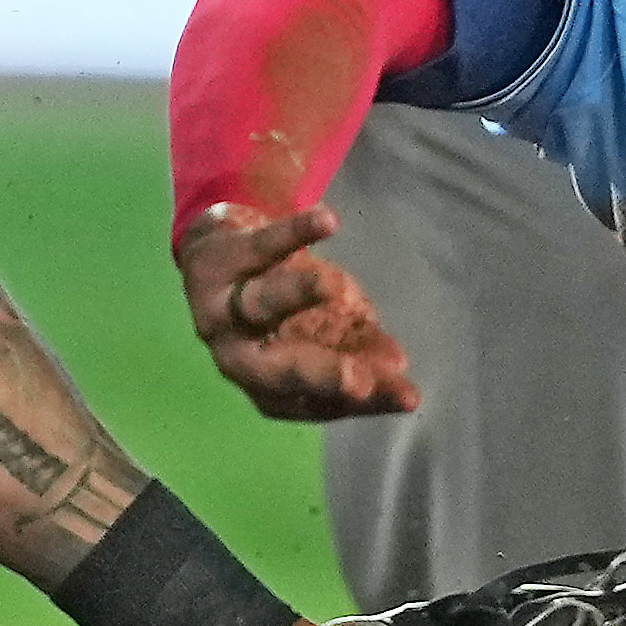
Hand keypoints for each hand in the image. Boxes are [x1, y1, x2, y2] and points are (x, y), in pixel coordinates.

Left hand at [177, 203, 419, 421]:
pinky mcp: (221, 261)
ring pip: (260, 305)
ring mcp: (222, 310)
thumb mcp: (320, 338)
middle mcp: (237, 358)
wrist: (217, 258)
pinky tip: (328, 222)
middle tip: (362, 381)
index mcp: (266, 389)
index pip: (318, 403)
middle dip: (321, 377)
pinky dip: (294, 233)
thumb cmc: (280, 311)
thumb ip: (357, 352)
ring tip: (334, 286)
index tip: (408, 396)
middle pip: (279, 373)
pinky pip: (262, 246)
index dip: (364, 401)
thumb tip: (398, 365)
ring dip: (296, 294)